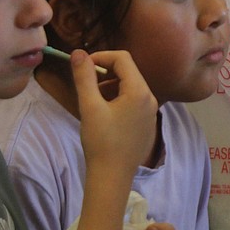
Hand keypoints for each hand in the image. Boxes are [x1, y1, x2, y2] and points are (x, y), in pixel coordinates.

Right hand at [71, 49, 157, 175]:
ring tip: (93, 100)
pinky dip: (118, 99)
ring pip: (131, 86)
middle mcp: (150, 98)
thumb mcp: (89, 106)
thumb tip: (78, 53)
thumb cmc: (101, 142)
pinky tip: (104, 114)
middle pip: (128, 71)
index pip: (122, 58)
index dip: (101, 57)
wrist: (112, 177)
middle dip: (106, 72)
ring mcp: (151, 112)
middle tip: (86, 85)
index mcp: (139, 91)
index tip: (83, 66)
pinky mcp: (147, 123)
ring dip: (111, 85)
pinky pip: (134, 101)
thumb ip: (84, 77)